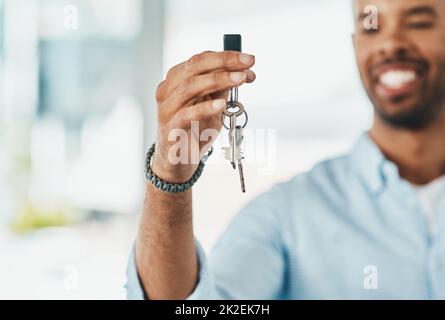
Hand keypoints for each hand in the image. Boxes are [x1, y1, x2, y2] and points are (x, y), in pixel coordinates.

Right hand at [151, 51, 255, 182]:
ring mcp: (167, 108)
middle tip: (247, 64)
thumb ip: (223, 89)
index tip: (248, 60)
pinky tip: (221, 104)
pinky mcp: (170, 128)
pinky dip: (205, 107)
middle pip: (195, 66)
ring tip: (239, 79)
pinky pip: (187, 114)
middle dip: (224, 62)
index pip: (200, 59)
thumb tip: (244, 72)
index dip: (226, 56)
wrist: (178, 160)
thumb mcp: (213, 105)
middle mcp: (168, 89)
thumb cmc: (195, 129)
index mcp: (177, 79)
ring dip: (218, 80)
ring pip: (190, 86)